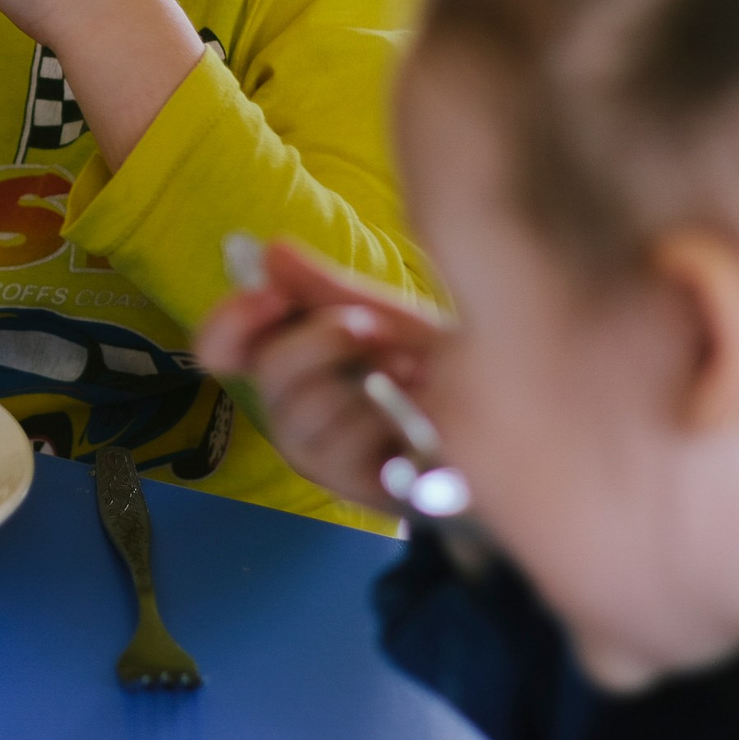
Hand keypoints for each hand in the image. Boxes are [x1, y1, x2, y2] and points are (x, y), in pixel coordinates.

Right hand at [197, 238, 448, 509]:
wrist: (516, 408)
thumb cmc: (450, 364)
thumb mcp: (386, 317)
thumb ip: (325, 290)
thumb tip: (269, 250)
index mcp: (292, 361)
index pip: (222, 348)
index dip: (229, 322)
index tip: (270, 295)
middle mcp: (293, 410)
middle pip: (262, 372)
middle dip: (318, 339)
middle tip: (370, 326)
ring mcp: (322, 454)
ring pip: (297, 411)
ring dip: (358, 378)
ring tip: (408, 369)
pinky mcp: (356, 488)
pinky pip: (339, 448)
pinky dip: (379, 419)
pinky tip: (415, 412)